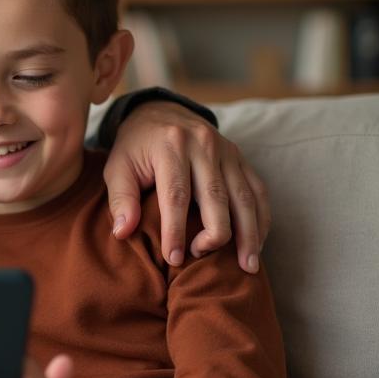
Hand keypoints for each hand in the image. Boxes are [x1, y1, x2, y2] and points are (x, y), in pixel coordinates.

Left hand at [104, 101, 269, 272]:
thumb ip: (120, 199)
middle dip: (215, 234)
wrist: (159, 111)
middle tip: (205, 259)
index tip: (175, 259)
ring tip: (248, 266)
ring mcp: (226, 150)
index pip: (176, 195)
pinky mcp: (239, 157)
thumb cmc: (135, 147)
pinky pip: (257, 189)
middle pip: (216, 196)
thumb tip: (123, 232)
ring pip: (244, 196)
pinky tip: (258, 243)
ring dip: (249, 233)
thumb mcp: (117, 167)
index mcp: (171, 145)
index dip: (176, 230)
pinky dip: (261, 218)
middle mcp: (203, 144)